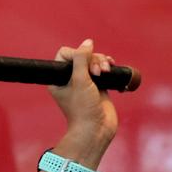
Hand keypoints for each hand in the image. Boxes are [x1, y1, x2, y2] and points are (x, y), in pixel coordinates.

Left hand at [48, 39, 118, 153]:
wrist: (96, 129)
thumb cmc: (83, 109)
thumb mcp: (80, 81)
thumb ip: (81, 59)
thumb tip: (87, 42)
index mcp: (58, 78)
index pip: (65, 55)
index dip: (77, 54)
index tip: (86, 64)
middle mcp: (70, 79)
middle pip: (82, 56)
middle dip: (93, 59)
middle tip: (98, 72)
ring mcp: (85, 83)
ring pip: (94, 62)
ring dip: (102, 62)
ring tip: (106, 72)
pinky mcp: (98, 87)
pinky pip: (103, 70)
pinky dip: (109, 68)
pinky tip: (112, 69)